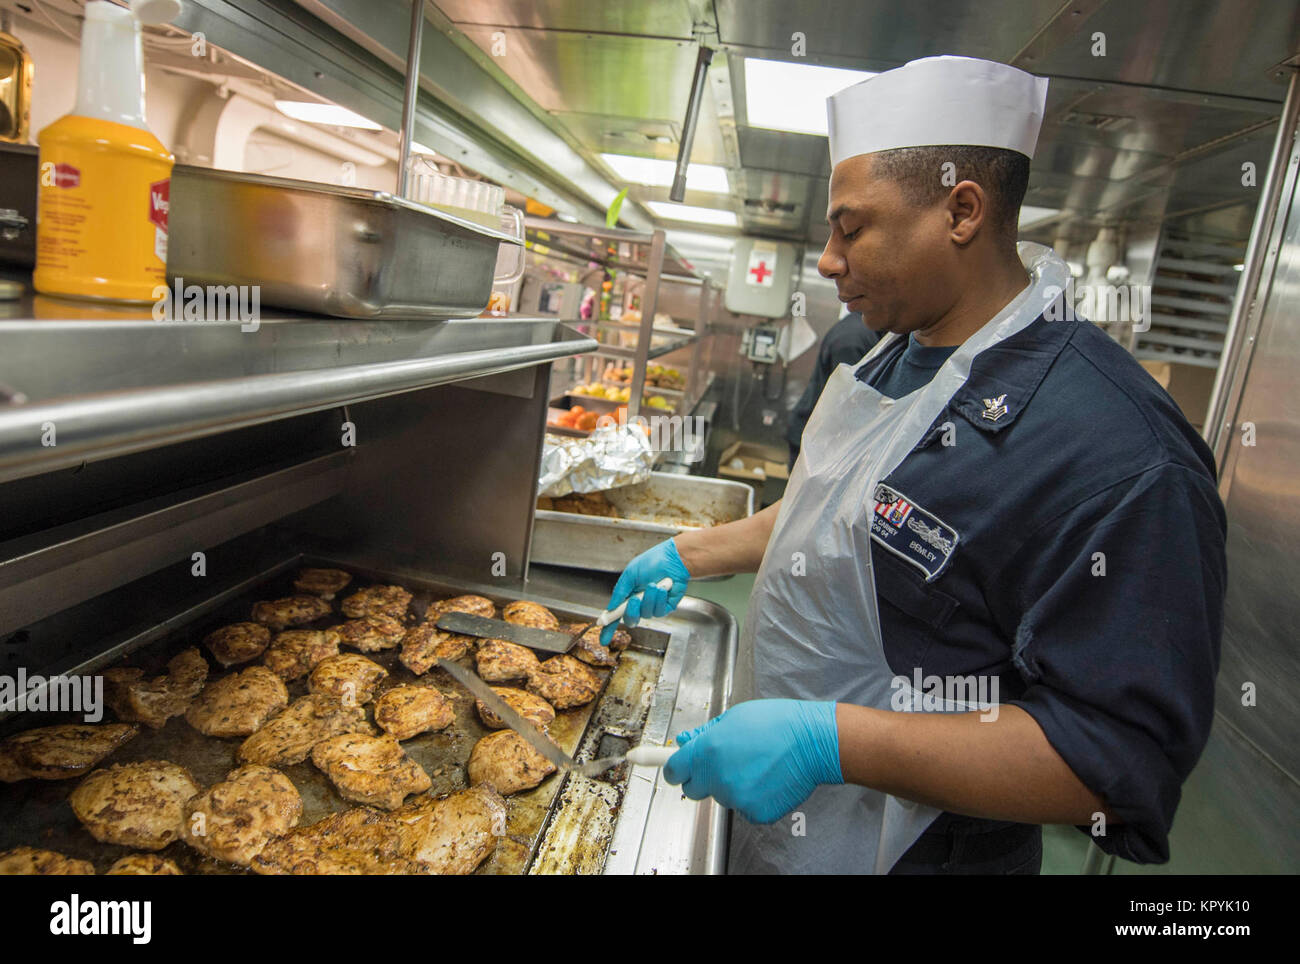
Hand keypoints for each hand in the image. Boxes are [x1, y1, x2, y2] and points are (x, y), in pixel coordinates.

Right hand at [599, 538, 690, 644]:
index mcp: (627, 595)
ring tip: (654, 585)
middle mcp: (639, 603)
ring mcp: (652, 606)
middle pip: (631, 619)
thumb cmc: (652, 562)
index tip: (603, 640)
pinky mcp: (665, 607)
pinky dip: (659, 599)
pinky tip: (663, 587)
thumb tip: (610, 608)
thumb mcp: (630, 575)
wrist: (674, 558)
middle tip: (634, 599)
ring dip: (649, 600)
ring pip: (645, 614)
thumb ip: (619, 592)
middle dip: (631, 611)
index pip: (616, 615)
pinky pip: (658, 611)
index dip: (609, 628)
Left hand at [663, 700, 842, 823]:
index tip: (680, 769)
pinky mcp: (755, 813)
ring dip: (733, 785)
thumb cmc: (776, 723)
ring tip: (757, 764)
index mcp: (707, 751)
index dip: (677, 769)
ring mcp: (736, 798)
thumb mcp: (734, 717)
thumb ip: (705, 734)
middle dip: (703, 778)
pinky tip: (768, 779)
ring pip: (723, 797)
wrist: (811, 741)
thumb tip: (685, 742)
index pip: (674, 771)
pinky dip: (754, 798)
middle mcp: (717, 777)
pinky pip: (745, 808)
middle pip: (693, 789)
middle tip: (725, 763)